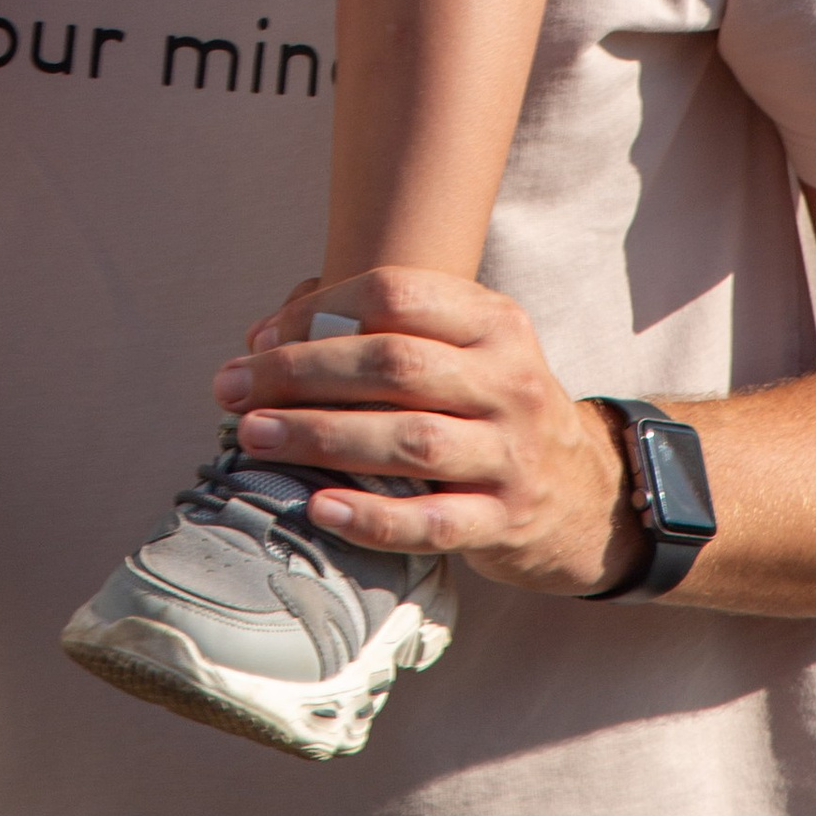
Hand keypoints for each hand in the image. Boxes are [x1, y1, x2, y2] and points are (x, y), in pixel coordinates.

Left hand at [213, 263, 642, 598]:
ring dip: (319, 437)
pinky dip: (373, 518)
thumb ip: (379, 334)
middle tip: (231, 388)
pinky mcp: (506, 521)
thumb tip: (262, 337)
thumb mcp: (464, 353)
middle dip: (299, 374)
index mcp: (494, 323)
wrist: (585, 493)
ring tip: (252, 437)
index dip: (318, 312)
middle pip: (392, 365)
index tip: (259, 338)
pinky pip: (433, 522)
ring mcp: (511, 455)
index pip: (396, 294)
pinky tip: (319, 508)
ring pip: (408, 441)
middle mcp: (508, 382)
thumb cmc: (489, 410)